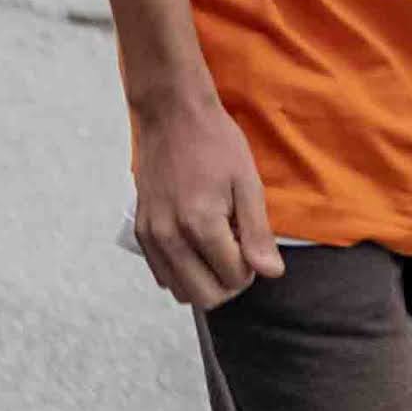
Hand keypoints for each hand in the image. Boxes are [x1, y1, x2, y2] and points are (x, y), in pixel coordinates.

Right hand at [126, 85, 282, 310]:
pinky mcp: (141, 231)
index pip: (233, 278)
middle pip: (206, 296)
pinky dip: (182, 271)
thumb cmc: (215, 143)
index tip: (251, 242)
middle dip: (229, 282)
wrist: (171, 114)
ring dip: (205, 280)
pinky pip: (162, 275)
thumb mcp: (247, 183)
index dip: (251, 268)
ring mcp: (151, 235)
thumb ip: (257, 234)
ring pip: (181, 292)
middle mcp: (170, 236)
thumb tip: (270, 273)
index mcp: (201, 224)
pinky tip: (195, 245)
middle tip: (238, 252)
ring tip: (216, 246)